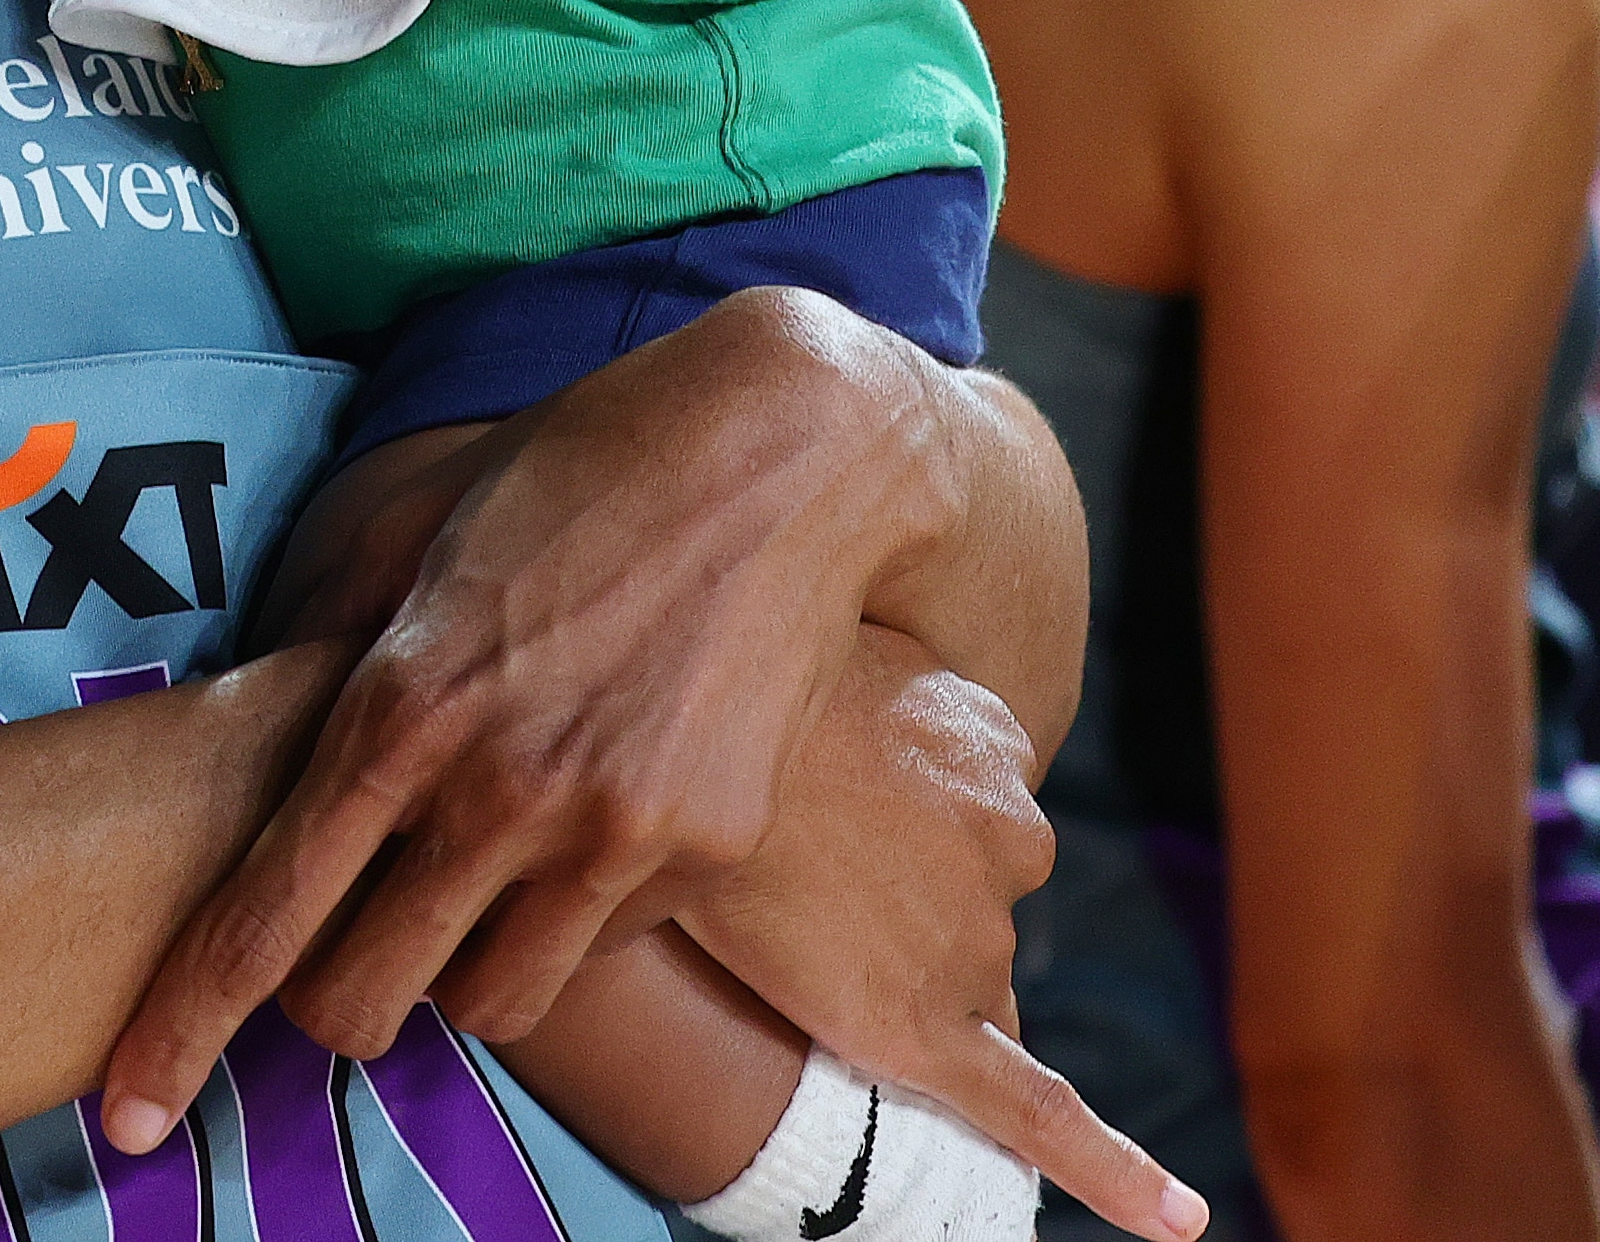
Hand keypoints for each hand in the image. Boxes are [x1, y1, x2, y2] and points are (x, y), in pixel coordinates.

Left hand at [101, 303, 978, 1107]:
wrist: (772, 452)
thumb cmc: (574, 469)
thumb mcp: (421, 535)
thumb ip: (346, 651)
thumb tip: (280, 739)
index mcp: (401, 699)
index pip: (264, 908)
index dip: (183, 1023)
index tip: (133, 1114)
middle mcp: (494, 784)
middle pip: (363, 1000)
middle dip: (329, 1007)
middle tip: (338, 963)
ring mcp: (605, 828)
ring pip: (484, 1007)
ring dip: (455, 973)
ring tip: (475, 878)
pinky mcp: (700, 849)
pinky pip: (598, 947)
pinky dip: (570, 918)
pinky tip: (590, 818)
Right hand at [681, 638, 1205, 1240]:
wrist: (656, 756)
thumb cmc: (720, 693)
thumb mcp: (823, 647)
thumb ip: (880, 699)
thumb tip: (882, 754)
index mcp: (989, 744)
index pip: (973, 816)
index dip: (907, 827)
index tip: (845, 813)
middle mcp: (1009, 840)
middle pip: (971, 903)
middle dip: (904, 898)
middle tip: (797, 860)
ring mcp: (974, 938)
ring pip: (963, 980)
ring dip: (900, 960)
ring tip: (790, 903)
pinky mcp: (930, 1031)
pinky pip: (1038, 1112)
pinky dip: (1113, 1172)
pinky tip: (1177, 1221)